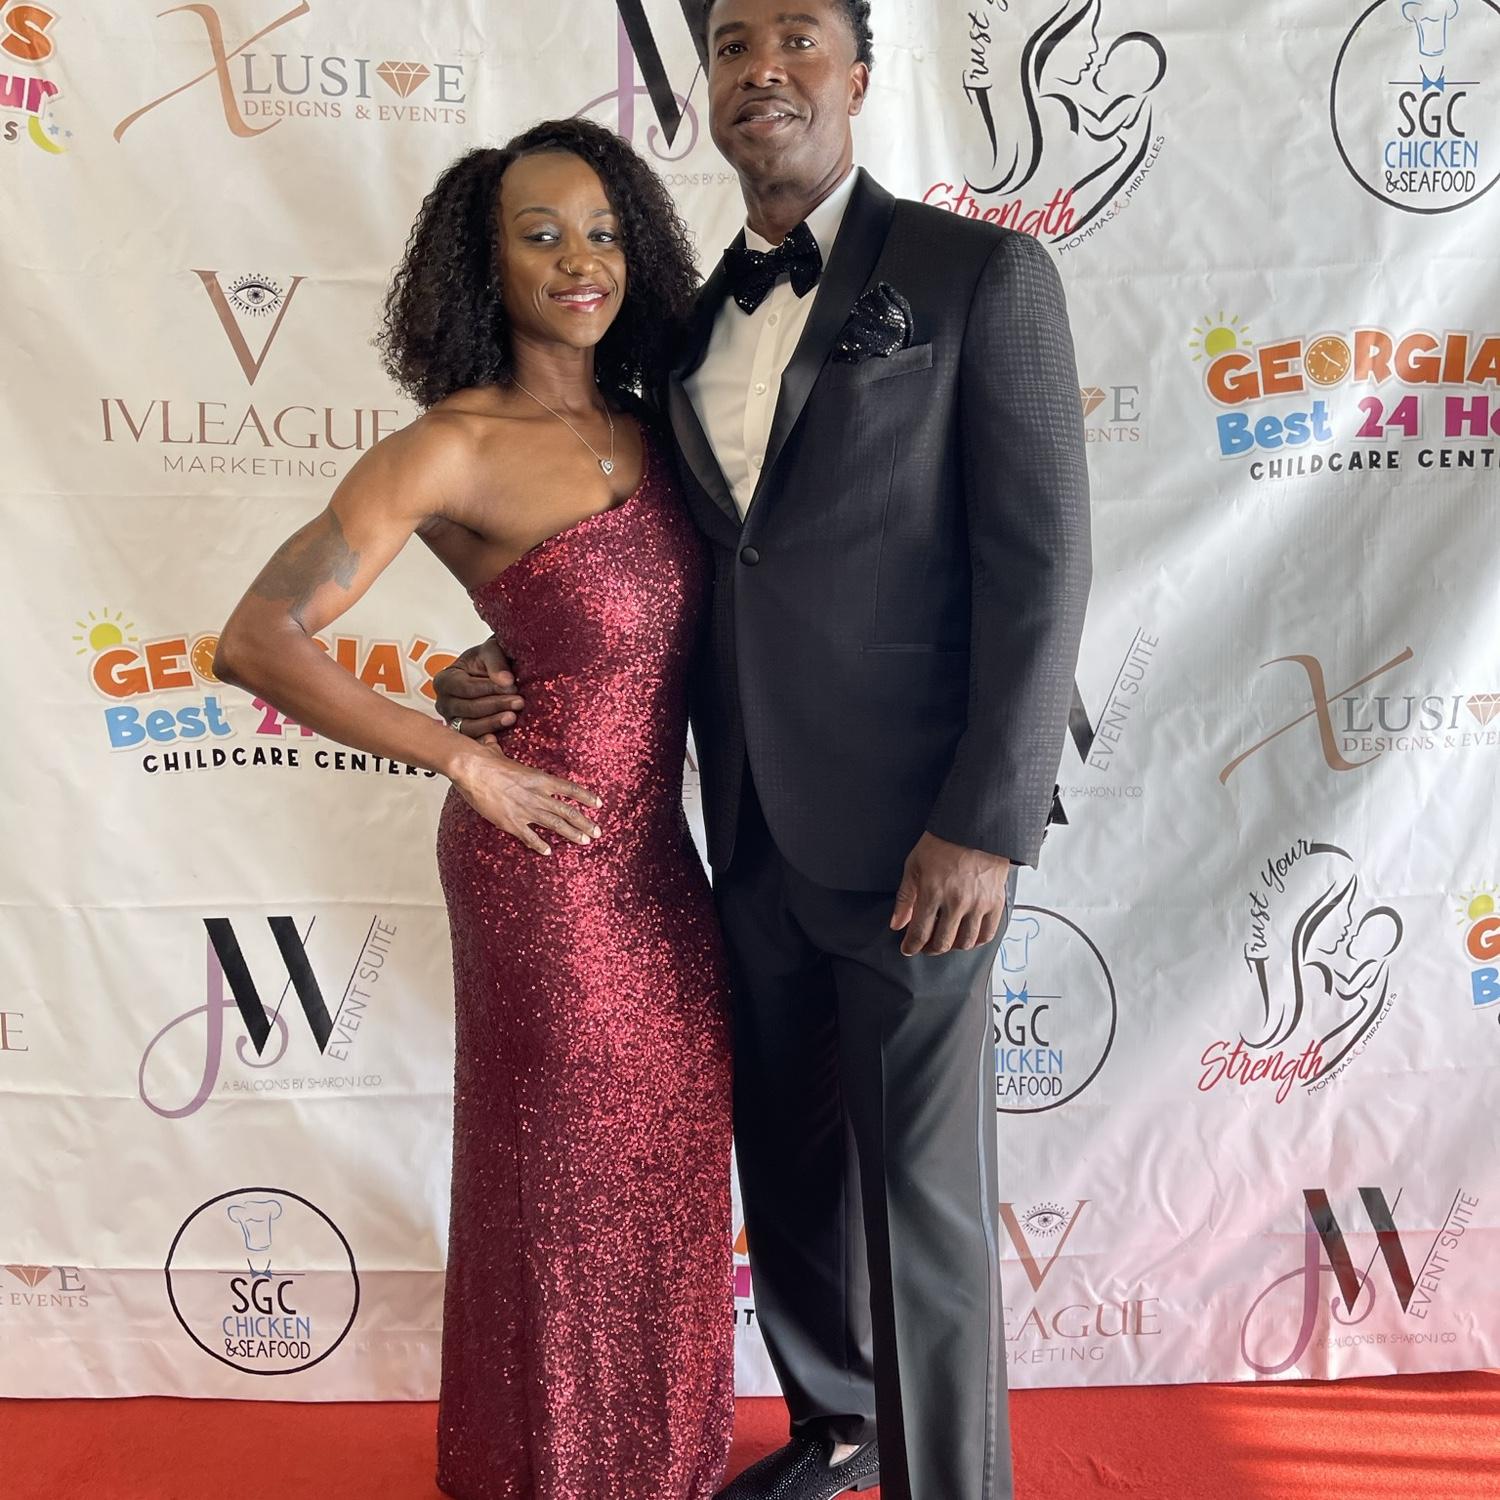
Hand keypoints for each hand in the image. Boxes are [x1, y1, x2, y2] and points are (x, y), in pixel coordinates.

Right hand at [434, 638, 523, 743]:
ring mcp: (452, 721)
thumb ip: (496, 662)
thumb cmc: (487, 660)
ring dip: (493, 722)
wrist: (495, 673)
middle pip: (468, 708)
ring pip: (470, 727)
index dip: (488, 688)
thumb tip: (506, 681)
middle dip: (495, 705)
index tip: (511, 686)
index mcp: (444, 680)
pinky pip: (475, 741)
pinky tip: (504, 734)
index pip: (465, 688)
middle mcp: (444, 703)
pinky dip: (489, 738)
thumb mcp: (491, 651)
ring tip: (513, 717)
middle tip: (519, 702)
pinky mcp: (465, 734)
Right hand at [451, 743, 601, 855]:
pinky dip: (539, 846)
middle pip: (568, 811)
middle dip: (585, 823)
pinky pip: (529, 837)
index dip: (586, 797)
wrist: (472, 769)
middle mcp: (537, 795)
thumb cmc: (484, 759)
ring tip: (585, 842)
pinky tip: (548, 852)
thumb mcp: (497, 753)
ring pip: (555, 825)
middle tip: (598, 832)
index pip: (570, 789)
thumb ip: (499, 750)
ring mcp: (526, 810)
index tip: (599, 804)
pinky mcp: (511, 822)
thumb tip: (490, 740)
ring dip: (572, 834)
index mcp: (539, 778)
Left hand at [890, 832, 1010, 956]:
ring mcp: (978, 904)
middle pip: (943, 943)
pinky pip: (988, 933)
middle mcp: (956, 902)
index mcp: (933, 893)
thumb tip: (897, 924)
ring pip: (965, 942)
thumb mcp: (914, 865)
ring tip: (946, 940)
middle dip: (930, 949)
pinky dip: (977, 941)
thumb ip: (905, 898)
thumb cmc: (942, 843)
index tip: (908, 948)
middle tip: (926, 946)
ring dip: (953, 946)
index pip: (920, 933)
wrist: (974, 828)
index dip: (911, 946)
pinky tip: (968, 937)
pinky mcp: (995, 902)